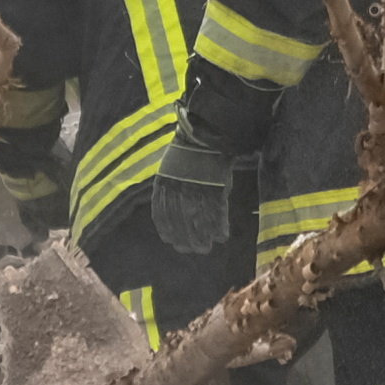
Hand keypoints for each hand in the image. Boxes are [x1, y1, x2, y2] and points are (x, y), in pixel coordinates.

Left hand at [144, 123, 250, 266]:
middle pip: (181, 221)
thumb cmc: (187, 151)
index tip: (171, 241)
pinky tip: (222, 236)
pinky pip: (218, 212)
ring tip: (206, 248)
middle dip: (186, 239)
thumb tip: (167, 211)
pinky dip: (220, 226)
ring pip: (199, 220)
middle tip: (192, 250)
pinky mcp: (217, 187)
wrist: (206, 134)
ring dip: (203, 237)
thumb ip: (169, 188)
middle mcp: (179, 188)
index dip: (167, 229)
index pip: (162, 213)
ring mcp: (199, 188)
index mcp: (164, 183)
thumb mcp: (169, 167)